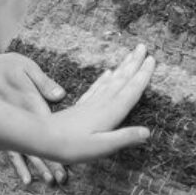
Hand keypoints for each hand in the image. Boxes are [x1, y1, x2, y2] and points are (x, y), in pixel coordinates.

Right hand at [0, 51, 67, 186]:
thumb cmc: (4, 67)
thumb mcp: (25, 67)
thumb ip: (43, 82)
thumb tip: (60, 95)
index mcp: (30, 102)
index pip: (48, 126)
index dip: (58, 142)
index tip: (69, 158)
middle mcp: (20, 119)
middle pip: (38, 143)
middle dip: (50, 161)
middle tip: (62, 179)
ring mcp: (11, 126)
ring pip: (26, 151)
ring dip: (38, 167)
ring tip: (49, 181)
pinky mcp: (3, 129)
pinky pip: (12, 151)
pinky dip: (19, 165)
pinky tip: (26, 178)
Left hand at [46, 44, 154, 163]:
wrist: (43, 138)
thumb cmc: (73, 147)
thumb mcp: (102, 147)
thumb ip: (124, 138)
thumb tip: (147, 132)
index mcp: (110, 112)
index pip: (131, 91)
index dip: (143, 76)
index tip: (152, 59)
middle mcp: (102, 103)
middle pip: (122, 80)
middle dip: (134, 63)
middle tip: (143, 47)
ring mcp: (91, 103)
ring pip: (111, 81)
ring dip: (123, 67)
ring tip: (130, 55)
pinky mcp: (81, 106)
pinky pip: (97, 88)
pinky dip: (104, 79)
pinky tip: (107, 73)